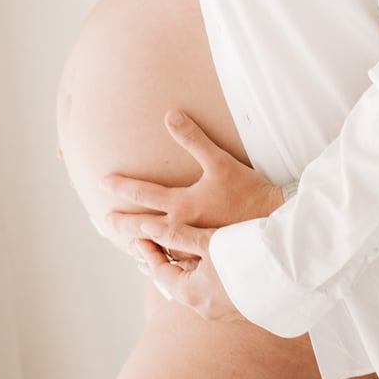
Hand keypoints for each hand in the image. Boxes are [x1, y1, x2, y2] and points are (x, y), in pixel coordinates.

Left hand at [102, 110, 283, 246]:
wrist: (274, 223)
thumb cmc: (248, 190)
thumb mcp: (219, 160)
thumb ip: (193, 138)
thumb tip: (170, 115)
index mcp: (182, 205)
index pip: (142, 194)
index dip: (121, 185)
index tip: (104, 181)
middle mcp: (182, 228)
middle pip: (142, 227)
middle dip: (121, 222)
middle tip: (105, 220)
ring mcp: (193, 247)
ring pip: (157, 248)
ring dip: (138, 244)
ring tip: (127, 243)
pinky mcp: (206, 258)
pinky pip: (177, 262)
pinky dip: (163, 260)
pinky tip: (161, 263)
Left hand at [133, 219, 242, 321]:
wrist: (292, 283)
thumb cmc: (250, 258)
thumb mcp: (210, 242)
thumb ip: (177, 235)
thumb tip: (147, 228)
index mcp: (191, 293)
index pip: (160, 272)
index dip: (148, 252)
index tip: (139, 237)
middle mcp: (203, 307)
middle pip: (173, 284)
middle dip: (159, 265)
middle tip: (145, 252)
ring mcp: (221, 311)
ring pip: (191, 289)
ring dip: (179, 273)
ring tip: (172, 260)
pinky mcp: (238, 307)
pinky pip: (208, 291)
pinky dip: (197, 278)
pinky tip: (204, 271)